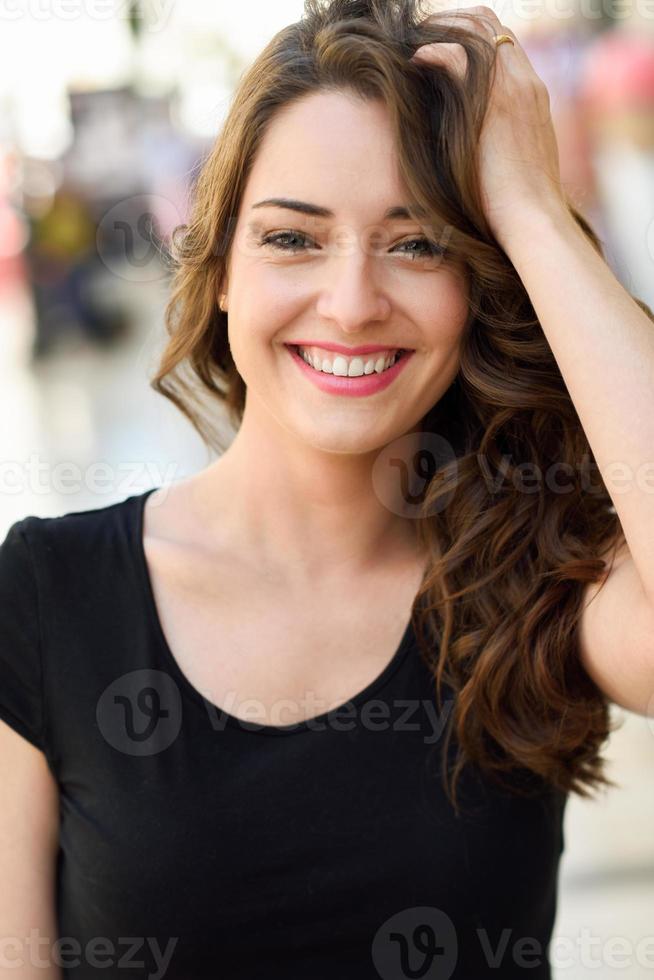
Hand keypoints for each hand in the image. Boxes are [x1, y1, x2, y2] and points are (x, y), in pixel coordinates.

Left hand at [410, 6, 567, 248]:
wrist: (533, 219)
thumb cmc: (517, 208)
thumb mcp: (510, 167)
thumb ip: (494, 144)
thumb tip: (464, 148)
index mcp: (533, 95)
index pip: (502, 43)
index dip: (469, 37)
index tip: (440, 49)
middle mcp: (526, 82)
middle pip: (490, 24)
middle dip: (452, 23)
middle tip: (419, 38)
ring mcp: (514, 87)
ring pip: (476, 28)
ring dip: (440, 30)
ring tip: (412, 46)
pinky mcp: (495, 100)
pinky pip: (457, 55)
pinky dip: (431, 51)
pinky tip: (412, 63)